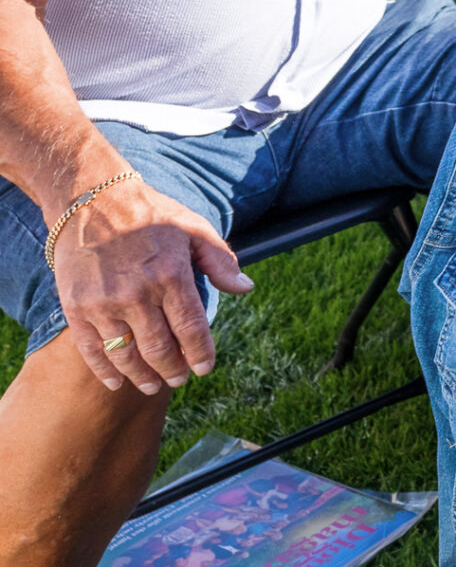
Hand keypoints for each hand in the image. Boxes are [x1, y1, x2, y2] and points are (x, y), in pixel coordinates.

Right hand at [51, 175, 252, 393]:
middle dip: (173, 370)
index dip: (200, 353)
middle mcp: (136, 293)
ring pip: (126, 355)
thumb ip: (220, 261)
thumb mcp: (194, 229)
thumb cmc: (151, 216)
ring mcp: (103, 303)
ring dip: (142, 377)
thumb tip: (246, 289)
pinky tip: (117, 382)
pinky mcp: (76, 308)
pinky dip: (105, 371)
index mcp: (170, 275)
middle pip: (159, 348)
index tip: (205, 368)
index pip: (191, 328)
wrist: (92, 202)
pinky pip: (92, 350)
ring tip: (154, 385)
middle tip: (180, 380)